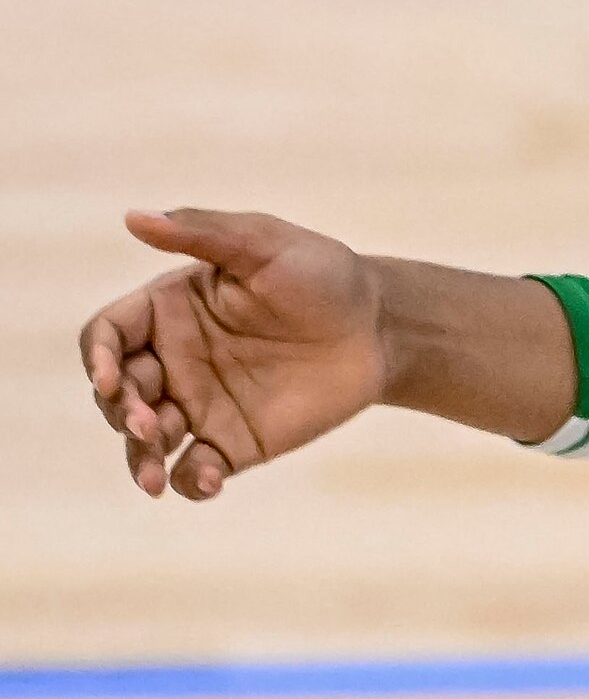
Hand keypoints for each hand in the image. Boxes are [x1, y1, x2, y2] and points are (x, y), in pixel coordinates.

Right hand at [79, 208, 392, 501]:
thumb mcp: (265, 244)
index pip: (108, 336)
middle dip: (120, 412)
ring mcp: (199, 404)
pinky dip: (190, 482)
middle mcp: (172, 360)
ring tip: (153, 476)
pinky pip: (195, 470)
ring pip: (144, 439)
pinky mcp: (234, 441)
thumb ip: (203, 233)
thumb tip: (134, 217)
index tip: (113, 378)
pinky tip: (206, 481)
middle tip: (147, 424)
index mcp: (166, 312)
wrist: (380, 327)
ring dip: (138, 456)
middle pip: (117, 394)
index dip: (99, 359)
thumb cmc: (322, 274)